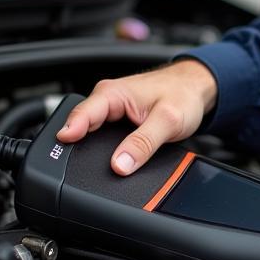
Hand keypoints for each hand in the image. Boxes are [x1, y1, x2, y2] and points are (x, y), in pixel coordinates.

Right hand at [56, 59, 217, 173]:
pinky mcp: (118, 121)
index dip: (70, 132)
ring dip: (90, 148)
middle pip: (81, 126)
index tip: (62, 146)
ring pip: (92, 133)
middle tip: (74, 168)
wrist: (196, 90)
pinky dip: (103, 148)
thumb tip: (120, 164)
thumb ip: (144, 143)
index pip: (82, 113)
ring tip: (91, 167)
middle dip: (77, 146)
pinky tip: (107, 160)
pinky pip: (103, 136)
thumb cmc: (183, 95)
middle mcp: (107, 100)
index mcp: (112, 93)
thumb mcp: (167, 121)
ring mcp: (111, 111)